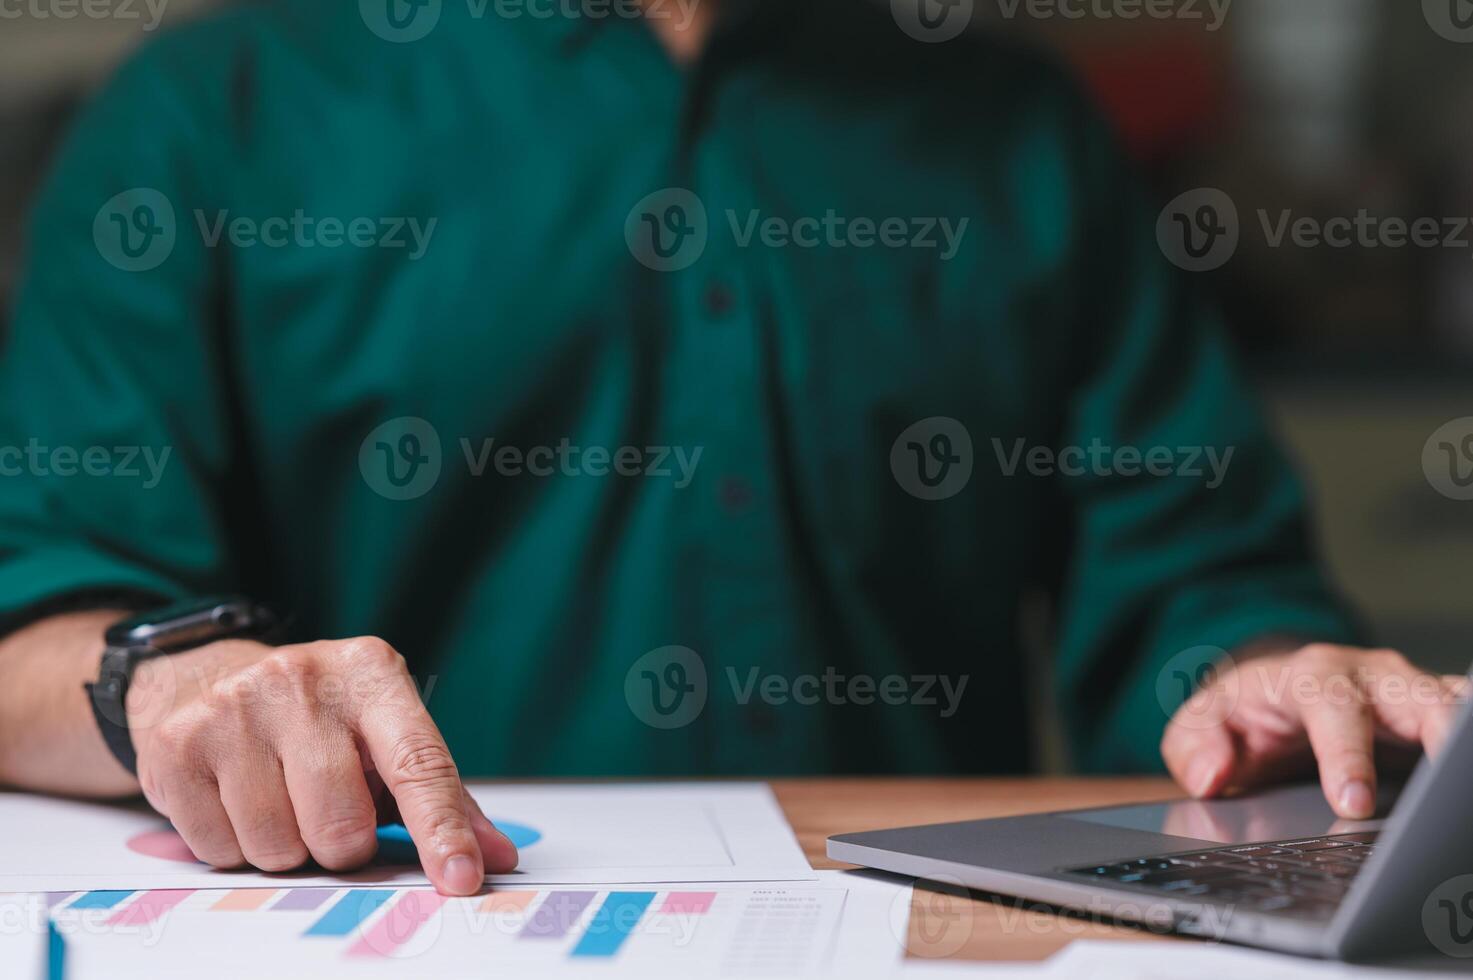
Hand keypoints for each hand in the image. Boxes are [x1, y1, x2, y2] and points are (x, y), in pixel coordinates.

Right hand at [126, 636, 515, 893]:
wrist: (203, 673)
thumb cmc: (316, 718)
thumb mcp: (382, 732)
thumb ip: (442, 794)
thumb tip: (495, 855)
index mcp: (371, 673)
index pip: (418, 762)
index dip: (441, 829)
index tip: (463, 877)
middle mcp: (303, 681)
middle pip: (341, 823)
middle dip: (342, 844)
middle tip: (329, 814)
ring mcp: (234, 708)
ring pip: (278, 845)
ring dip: (286, 847)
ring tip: (279, 800)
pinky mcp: (177, 744)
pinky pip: (218, 848)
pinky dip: (233, 845)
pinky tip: (233, 798)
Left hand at [1160, 644, 1467, 819]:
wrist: (1274, 693)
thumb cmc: (1245, 713)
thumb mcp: (1203, 723)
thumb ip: (1195, 746)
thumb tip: (1212, 775)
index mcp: (1313, 676)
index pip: (1336, 710)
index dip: (1347, 756)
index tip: (1352, 803)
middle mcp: (1374, 677)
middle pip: (1421, 699)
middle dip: (1439, 737)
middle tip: (1448, 792)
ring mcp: (1414, 692)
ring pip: (1456, 706)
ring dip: (1465, 740)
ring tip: (1467, 786)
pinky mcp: (1439, 713)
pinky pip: (1469, 722)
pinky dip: (1469, 749)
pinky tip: (1467, 785)